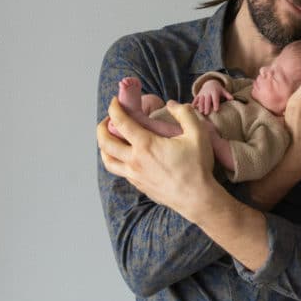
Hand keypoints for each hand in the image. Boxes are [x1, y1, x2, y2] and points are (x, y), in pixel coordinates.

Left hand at [97, 97, 222, 223]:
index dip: (114, 109)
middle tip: (108, 120)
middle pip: (105, 142)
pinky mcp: (139, 186)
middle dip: (102, 128)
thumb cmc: (197, 167)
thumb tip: (172, 104)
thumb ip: (185, 114)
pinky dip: (117, 161)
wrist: (197, 198)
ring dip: (104, 147)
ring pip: (108, 160)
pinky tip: (127, 157)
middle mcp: (134, 160)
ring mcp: (135, 175)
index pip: (121, 122)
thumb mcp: (198, 134)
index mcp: (146, 145)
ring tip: (110, 140)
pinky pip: (120, 171)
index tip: (115, 102)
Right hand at [192, 79, 232, 114]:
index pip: (215, 99)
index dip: (216, 104)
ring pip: (201, 100)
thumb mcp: (223, 91)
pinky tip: (193, 108)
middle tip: (207, 113)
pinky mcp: (199, 94)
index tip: (216, 110)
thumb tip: (233, 99)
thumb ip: (227, 95)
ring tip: (201, 112)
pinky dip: (194, 102)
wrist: (210, 82)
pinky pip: (196, 98)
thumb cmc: (218, 89)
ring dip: (200, 106)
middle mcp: (208, 92)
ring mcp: (202, 93)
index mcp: (215, 92)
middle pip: (207, 100)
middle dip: (207, 106)